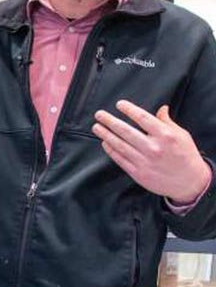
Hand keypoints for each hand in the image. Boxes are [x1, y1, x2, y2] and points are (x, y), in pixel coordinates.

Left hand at [92, 100, 211, 203]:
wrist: (189, 182)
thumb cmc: (186, 156)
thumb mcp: (182, 135)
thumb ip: (167, 122)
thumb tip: (161, 108)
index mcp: (165, 135)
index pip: (142, 118)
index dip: (129, 110)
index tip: (119, 104)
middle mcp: (153, 148)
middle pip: (126, 131)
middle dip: (110, 121)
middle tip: (99, 114)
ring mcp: (144, 161)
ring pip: (120, 145)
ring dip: (106, 135)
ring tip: (97, 127)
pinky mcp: (138, 173)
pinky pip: (120, 159)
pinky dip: (111, 150)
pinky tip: (105, 142)